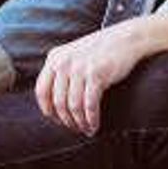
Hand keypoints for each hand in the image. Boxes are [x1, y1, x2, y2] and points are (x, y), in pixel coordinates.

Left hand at [34, 21, 153, 135]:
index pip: (41, 91)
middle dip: (66, 120)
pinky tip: (94, 125)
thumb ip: (60, 72)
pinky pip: (89, 104)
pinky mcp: (96, 74)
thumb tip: (54, 104)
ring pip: (74, 106)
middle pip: (58, 102)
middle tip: (75, 128)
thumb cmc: (100, 51)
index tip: (57, 120)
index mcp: (54, 58)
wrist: (126, 39)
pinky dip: (91, 119)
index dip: (48, 110)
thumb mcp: (72, 55)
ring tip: (86, 130)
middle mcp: (63, 63)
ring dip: (79, 122)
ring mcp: (79, 68)